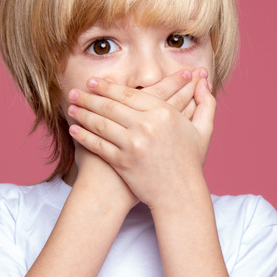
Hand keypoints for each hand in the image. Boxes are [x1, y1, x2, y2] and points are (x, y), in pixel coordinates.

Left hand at [67, 72, 214, 209]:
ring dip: (82, 113)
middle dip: (89, 97)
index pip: (129, 93)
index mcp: (164, 113)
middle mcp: (146, 126)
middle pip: (110, 106)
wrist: (180, 195)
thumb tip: (204, 81)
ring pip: (101, 123)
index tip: (95, 82)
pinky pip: (98, 144)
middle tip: (75, 91)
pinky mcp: (122, 161)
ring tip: (71, 107)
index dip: (108, 87)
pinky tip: (74, 129)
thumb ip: (206, 103)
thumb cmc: (190, 162)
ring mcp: (132, 144)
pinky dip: (84, 136)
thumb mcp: (203, 130)